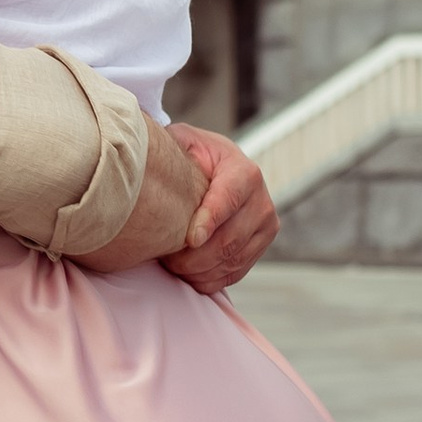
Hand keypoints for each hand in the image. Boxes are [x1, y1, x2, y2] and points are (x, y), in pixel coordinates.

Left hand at [162, 125, 277, 295]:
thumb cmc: (195, 157)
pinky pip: (233, 274)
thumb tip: (157, 160)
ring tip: (172, 264)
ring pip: (231, 260)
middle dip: (195, 256)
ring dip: (197, 269)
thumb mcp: (185, 141)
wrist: (219, 170)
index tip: (190, 238)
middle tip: (166, 257)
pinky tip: (187, 273)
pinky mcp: (259, 248)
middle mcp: (262, 202)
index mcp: (245, 173)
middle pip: (230, 239)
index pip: (228, 201)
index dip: (209, 221)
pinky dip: (207, 279)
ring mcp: (265, 228)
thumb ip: (175, 146)